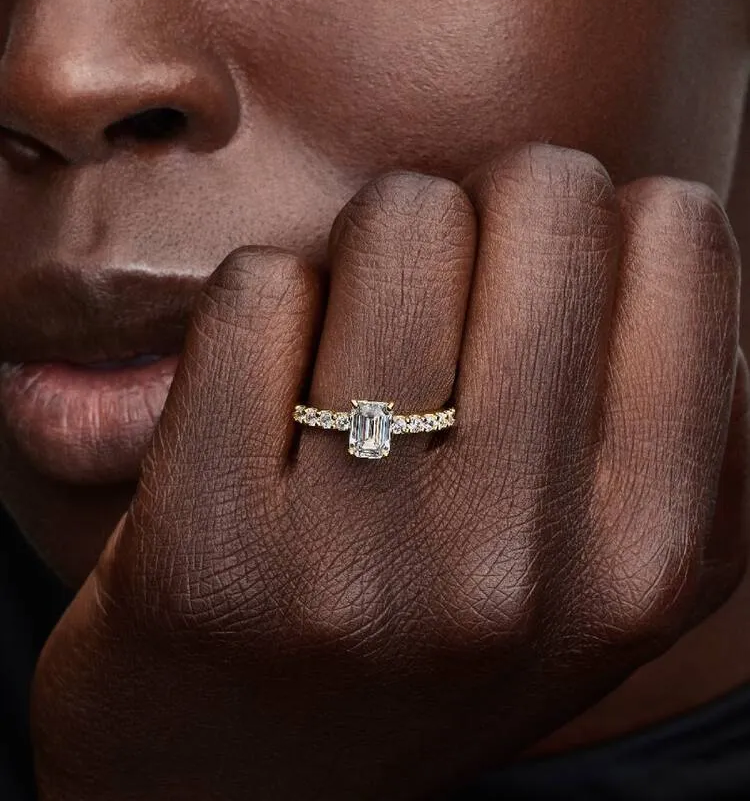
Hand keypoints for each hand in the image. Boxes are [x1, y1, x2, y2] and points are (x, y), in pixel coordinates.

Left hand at [32, 145, 747, 800]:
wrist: (240, 789)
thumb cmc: (428, 639)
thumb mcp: (594, 561)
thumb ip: (656, 405)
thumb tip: (645, 216)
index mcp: (653, 551)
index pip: (678, 232)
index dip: (594, 225)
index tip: (531, 278)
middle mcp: (526, 562)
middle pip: (540, 197)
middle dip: (481, 214)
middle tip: (432, 295)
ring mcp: (365, 560)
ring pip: (397, 219)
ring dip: (365, 254)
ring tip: (346, 350)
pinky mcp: (211, 549)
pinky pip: (260, 288)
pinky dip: (260, 311)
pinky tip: (257, 399)